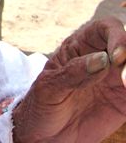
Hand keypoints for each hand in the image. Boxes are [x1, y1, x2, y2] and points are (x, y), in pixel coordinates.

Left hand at [13, 17, 125, 142]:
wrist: (46, 134)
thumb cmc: (42, 102)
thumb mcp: (49, 86)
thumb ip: (74, 72)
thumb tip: (102, 59)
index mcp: (81, 45)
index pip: (105, 28)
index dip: (116, 36)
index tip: (117, 57)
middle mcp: (103, 57)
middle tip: (124, 81)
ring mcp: (115, 79)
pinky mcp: (123, 101)